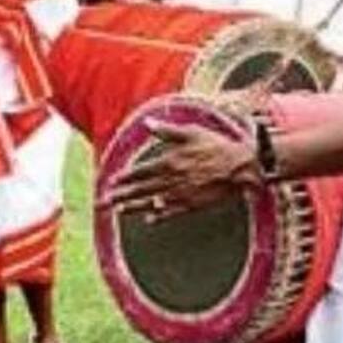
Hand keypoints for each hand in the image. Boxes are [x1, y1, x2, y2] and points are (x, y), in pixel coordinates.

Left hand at [101, 122, 261, 219]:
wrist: (240, 167)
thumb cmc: (216, 146)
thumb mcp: (191, 132)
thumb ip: (167, 131)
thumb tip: (147, 124)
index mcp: (168, 161)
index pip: (139, 172)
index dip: (123, 177)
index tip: (110, 182)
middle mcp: (171, 180)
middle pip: (140, 189)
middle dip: (120, 195)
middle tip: (103, 202)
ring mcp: (180, 194)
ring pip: (151, 202)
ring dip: (133, 207)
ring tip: (119, 210)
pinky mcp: (192, 204)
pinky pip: (171, 212)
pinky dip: (158, 215)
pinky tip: (149, 219)